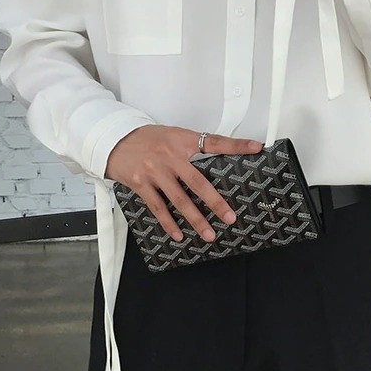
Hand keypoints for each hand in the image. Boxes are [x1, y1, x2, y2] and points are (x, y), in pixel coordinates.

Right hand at [104, 125, 263, 242]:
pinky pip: (158, 207)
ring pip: (179, 200)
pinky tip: (178, 234)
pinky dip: (169, 223)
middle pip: (199, 182)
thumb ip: (192, 147)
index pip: (214, 142)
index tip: (256, 148)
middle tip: (230, 217)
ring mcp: (155, 171)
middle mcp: (170, 156)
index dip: (236, 145)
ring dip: (195, 219)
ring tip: (208, 233)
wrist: (114, 140)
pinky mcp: (141, 183)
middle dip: (216, 202)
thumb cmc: (147, 139)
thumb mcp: (172, 136)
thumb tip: (215, 160)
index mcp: (182, 140)